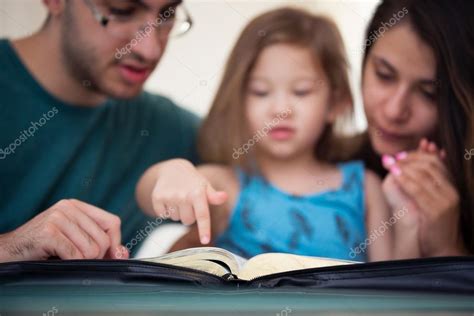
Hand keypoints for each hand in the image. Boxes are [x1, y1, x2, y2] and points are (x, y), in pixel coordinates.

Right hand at [0, 199, 128, 261]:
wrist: (8, 251)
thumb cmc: (42, 247)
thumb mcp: (73, 239)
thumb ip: (99, 242)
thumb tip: (123, 252)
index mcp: (77, 206)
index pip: (112, 222)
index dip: (115, 242)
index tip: (110, 255)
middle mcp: (68, 207)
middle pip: (104, 239)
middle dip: (96, 257)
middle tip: (77, 258)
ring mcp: (58, 218)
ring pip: (91, 249)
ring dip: (81, 261)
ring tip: (64, 258)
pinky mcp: (49, 232)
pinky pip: (75, 255)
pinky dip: (70, 263)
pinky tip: (57, 259)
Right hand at [149, 159, 226, 244]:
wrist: (172, 169)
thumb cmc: (193, 182)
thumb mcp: (205, 186)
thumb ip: (214, 196)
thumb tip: (224, 197)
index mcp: (197, 193)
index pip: (202, 215)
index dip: (204, 229)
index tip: (205, 240)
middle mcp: (183, 195)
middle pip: (188, 221)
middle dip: (189, 215)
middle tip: (188, 202)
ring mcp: (169, 197)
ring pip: (176, 219)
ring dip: (178, 212)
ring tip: (179, 199)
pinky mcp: (157, 198)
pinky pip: (163, 215)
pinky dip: (166, 211)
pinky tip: (169, 199)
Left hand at [382, 139, 463, 256]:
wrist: (442, 248)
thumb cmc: (432, 223)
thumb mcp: (431, 199)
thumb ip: (424, 181)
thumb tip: (410, 163)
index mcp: (451, 187)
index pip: (436, 162)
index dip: (418, 155)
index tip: (401, 154)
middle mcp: (451, 192)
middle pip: (430, 166)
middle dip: (409, 159)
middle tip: (394, 158)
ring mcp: (445, 202)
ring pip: (424, 176)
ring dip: (404, 167)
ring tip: (391, 164)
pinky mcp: (436, 212)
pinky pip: (418, 191)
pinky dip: (405, 181)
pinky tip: (394, 176)